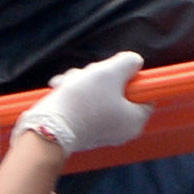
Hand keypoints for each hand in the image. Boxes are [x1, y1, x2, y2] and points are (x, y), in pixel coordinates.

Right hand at [18, 51, 149, 157]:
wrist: (47, 126)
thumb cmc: (82, 101)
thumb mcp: (110, 71)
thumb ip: (128, 62)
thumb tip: (134, 62)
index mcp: (135, 120)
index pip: (146, 94)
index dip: (132, 78)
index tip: (119, 71)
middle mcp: (121, 129)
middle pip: (119, 91)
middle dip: (101, 77)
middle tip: (91, 75)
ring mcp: (100, 130)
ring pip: (98, 94)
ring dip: (83, 81)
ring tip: (70, 82)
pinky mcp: (82, 129)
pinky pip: (84, 104)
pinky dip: (73, 93)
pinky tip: (61, 88)